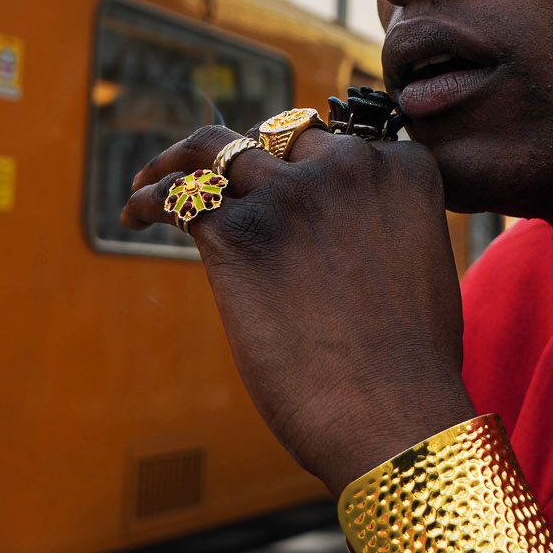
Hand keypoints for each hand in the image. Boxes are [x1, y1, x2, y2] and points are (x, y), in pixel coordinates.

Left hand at [122, 127, 474, 495]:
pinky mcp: (237, 232)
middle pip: (277, 137)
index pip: (337, 143)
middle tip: (218, 181)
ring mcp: (290, 193)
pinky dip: (149, 198)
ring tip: (150, 176)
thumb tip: (347, 234)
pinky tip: (133, 215)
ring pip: (216, 149)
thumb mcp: (419, 263)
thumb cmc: (411, 364)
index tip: (280, 181)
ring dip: (179, 159)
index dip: (302, 163)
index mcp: (403, 167)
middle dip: (247, 156)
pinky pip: (178, 196)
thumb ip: (384, 226)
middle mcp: (347, 164)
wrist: (394, 414)